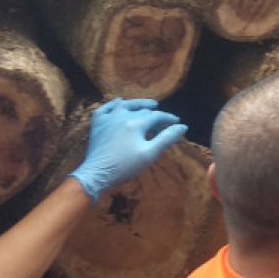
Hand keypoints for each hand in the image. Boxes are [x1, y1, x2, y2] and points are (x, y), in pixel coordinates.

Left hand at [69, 98, 186, 201]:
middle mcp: (122, 116)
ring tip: (149, 105)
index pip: (157, 116)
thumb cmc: (125, 167)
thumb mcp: (150, 154)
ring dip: (138, 104)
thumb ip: (167, 138)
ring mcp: (108, 119)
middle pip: (143, 111)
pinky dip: (112, 104)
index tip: (177, 123)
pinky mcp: (97, 125)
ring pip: (125, 105)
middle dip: (156, 115)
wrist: (96, 175)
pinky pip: (105, 109)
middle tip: (164, 121)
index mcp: (136, 123)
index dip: (168, 118)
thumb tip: (182, 126)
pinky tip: (118, 102)